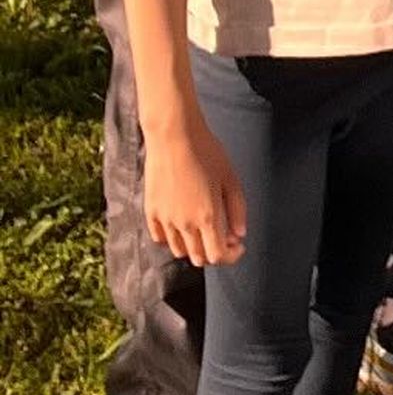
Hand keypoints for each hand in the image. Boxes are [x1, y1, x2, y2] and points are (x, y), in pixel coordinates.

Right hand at [143, 113, 246, 266]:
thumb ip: (237, 210)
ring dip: (194, 247)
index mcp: (207, 216)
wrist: (174, 136)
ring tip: (203, 228)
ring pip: (179, 251)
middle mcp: (184, 224)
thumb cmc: (207, 153)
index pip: (217, 256)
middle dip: (214, 252)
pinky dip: (173, 238)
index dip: (230, 256)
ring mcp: (165, 220)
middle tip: (224, 235)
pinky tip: (182, 224)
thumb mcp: (231, 178)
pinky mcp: (150, 212)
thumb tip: (239, 235)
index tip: (238, 246)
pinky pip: (160, 238)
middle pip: (198, 258)